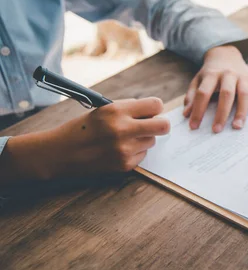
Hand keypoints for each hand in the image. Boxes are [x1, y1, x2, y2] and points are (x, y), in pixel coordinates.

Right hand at [0, 98, 169, 183]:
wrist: (61, 153)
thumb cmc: (83, 127)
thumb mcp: (103, 110)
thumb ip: (129, 109)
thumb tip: (156, 111)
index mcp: (116, 110)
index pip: (156, 105)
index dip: (155, 108)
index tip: (151, 111)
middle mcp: (122, 129)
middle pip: (163, 125)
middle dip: (161, 124)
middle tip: (153, 125)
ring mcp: (124, 149)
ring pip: (152, 141)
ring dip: (143, 139)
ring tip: (124, 138)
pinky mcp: (124, 165)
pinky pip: (143, 154)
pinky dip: (135, 152)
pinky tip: (118, 150)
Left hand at [183, 45, 247, 132]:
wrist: (226, 54)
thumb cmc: (210, 72)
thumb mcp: (198, 80)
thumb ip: (192, 96)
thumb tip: (186, 114)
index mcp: (212, 74)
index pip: (203, 93)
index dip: (198, 110)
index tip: (194, 126)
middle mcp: (228, 74)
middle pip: (226, 94)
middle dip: (221, 113)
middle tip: (216, 130)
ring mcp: (243, 76)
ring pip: (244, 94)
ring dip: (241, 112)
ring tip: (237, 127)